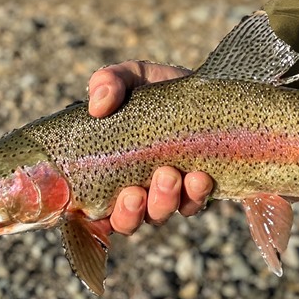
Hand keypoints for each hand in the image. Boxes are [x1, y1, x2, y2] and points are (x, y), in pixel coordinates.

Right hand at [87, 61, 212, 235]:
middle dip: (128, 213)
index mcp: (108, 169)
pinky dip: (195, 195)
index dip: (85, 218)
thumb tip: (97, 106)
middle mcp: (134, 189)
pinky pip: (193, 205)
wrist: (214, 92)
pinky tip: (200, 177)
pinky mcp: (197, 193)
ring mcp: (166, 194)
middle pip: (123, 221)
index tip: (88, 210)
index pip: (87, 208)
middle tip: (135, 193)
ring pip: (158, 216)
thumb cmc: (162, 89)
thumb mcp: (134, 76)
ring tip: (170, 175)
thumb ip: (110, 81)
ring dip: (161, 202)